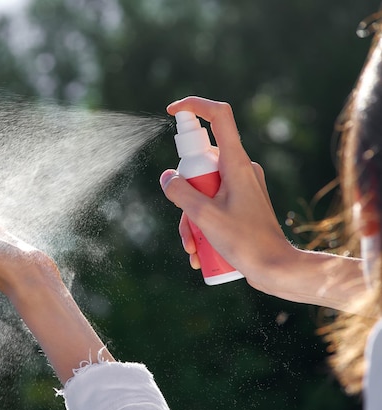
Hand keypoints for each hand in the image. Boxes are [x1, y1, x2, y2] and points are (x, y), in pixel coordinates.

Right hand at [160, 97, 295, 293]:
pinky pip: (212, 202)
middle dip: (183, 194)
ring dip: (190, 218)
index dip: (194, 106)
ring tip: (192, 248)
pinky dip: (201, 223)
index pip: (219, 116)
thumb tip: (167, 176)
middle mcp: (240, 169)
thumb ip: (180, 191)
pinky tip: (198, 253)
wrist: (276, 269)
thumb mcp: (204, 216)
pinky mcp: (241, 202)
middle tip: (187, 221)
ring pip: (202, 188)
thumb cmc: (245, 242)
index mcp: (236, 163)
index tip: (171, 111)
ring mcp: (241, 186)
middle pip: (199, 163)